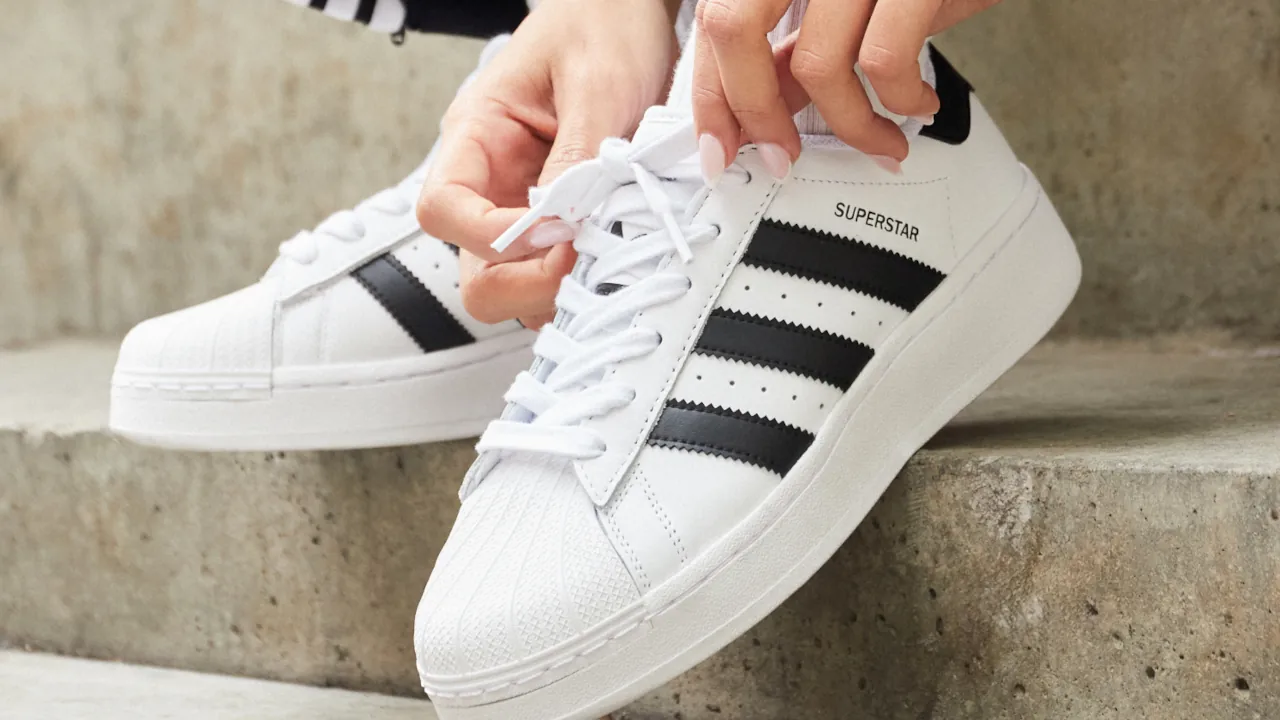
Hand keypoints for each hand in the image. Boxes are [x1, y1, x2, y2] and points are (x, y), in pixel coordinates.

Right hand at [417, 0, 678, 327]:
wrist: (629, 10)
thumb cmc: (604, 27)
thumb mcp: (596, 85)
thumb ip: (578, 159)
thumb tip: (563, 225)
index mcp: (477, 136)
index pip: (442, 210)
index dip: (492, 238)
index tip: (557, 232)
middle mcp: (489, 180)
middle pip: (474, 270)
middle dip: (527, 282)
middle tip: (588, 260)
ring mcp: (521, 207)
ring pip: (513, 284)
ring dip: (557, 288)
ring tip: (609, 257)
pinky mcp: (557, 223)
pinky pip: (553, 275)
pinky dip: (581, 282)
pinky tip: (616, 257)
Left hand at [692, 0, 999, 179]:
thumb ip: (800, 40)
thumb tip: (766, 105)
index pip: (714, 21)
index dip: (710, 93)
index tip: (719, 146)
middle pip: (733, 29)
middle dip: (753, 112)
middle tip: (782, 157)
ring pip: (815, 62)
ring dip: (849, 125)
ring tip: (881, 140)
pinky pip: (885, 59)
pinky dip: (900, 100)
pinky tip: (918, 104)